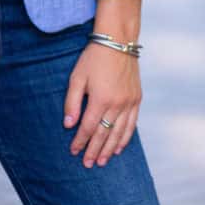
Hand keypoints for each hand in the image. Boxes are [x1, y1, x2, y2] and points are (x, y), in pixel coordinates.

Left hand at [63, 42, 141, 167]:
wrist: (118, 40)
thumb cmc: (93, 57)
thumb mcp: (77, 76)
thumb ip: (72, 102)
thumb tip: (68, 125)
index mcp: (101, 99)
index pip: (88, 127)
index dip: (80, 141)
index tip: (74, 151)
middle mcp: (117, 104)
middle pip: (104, 134)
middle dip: (94, 150)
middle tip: (87, 164)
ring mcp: (129, 102)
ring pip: (119, 133)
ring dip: (109, 149)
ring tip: (102, 161)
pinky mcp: (136, 99)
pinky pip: (132, 124)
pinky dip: (125, 138)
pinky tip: (119, 147)